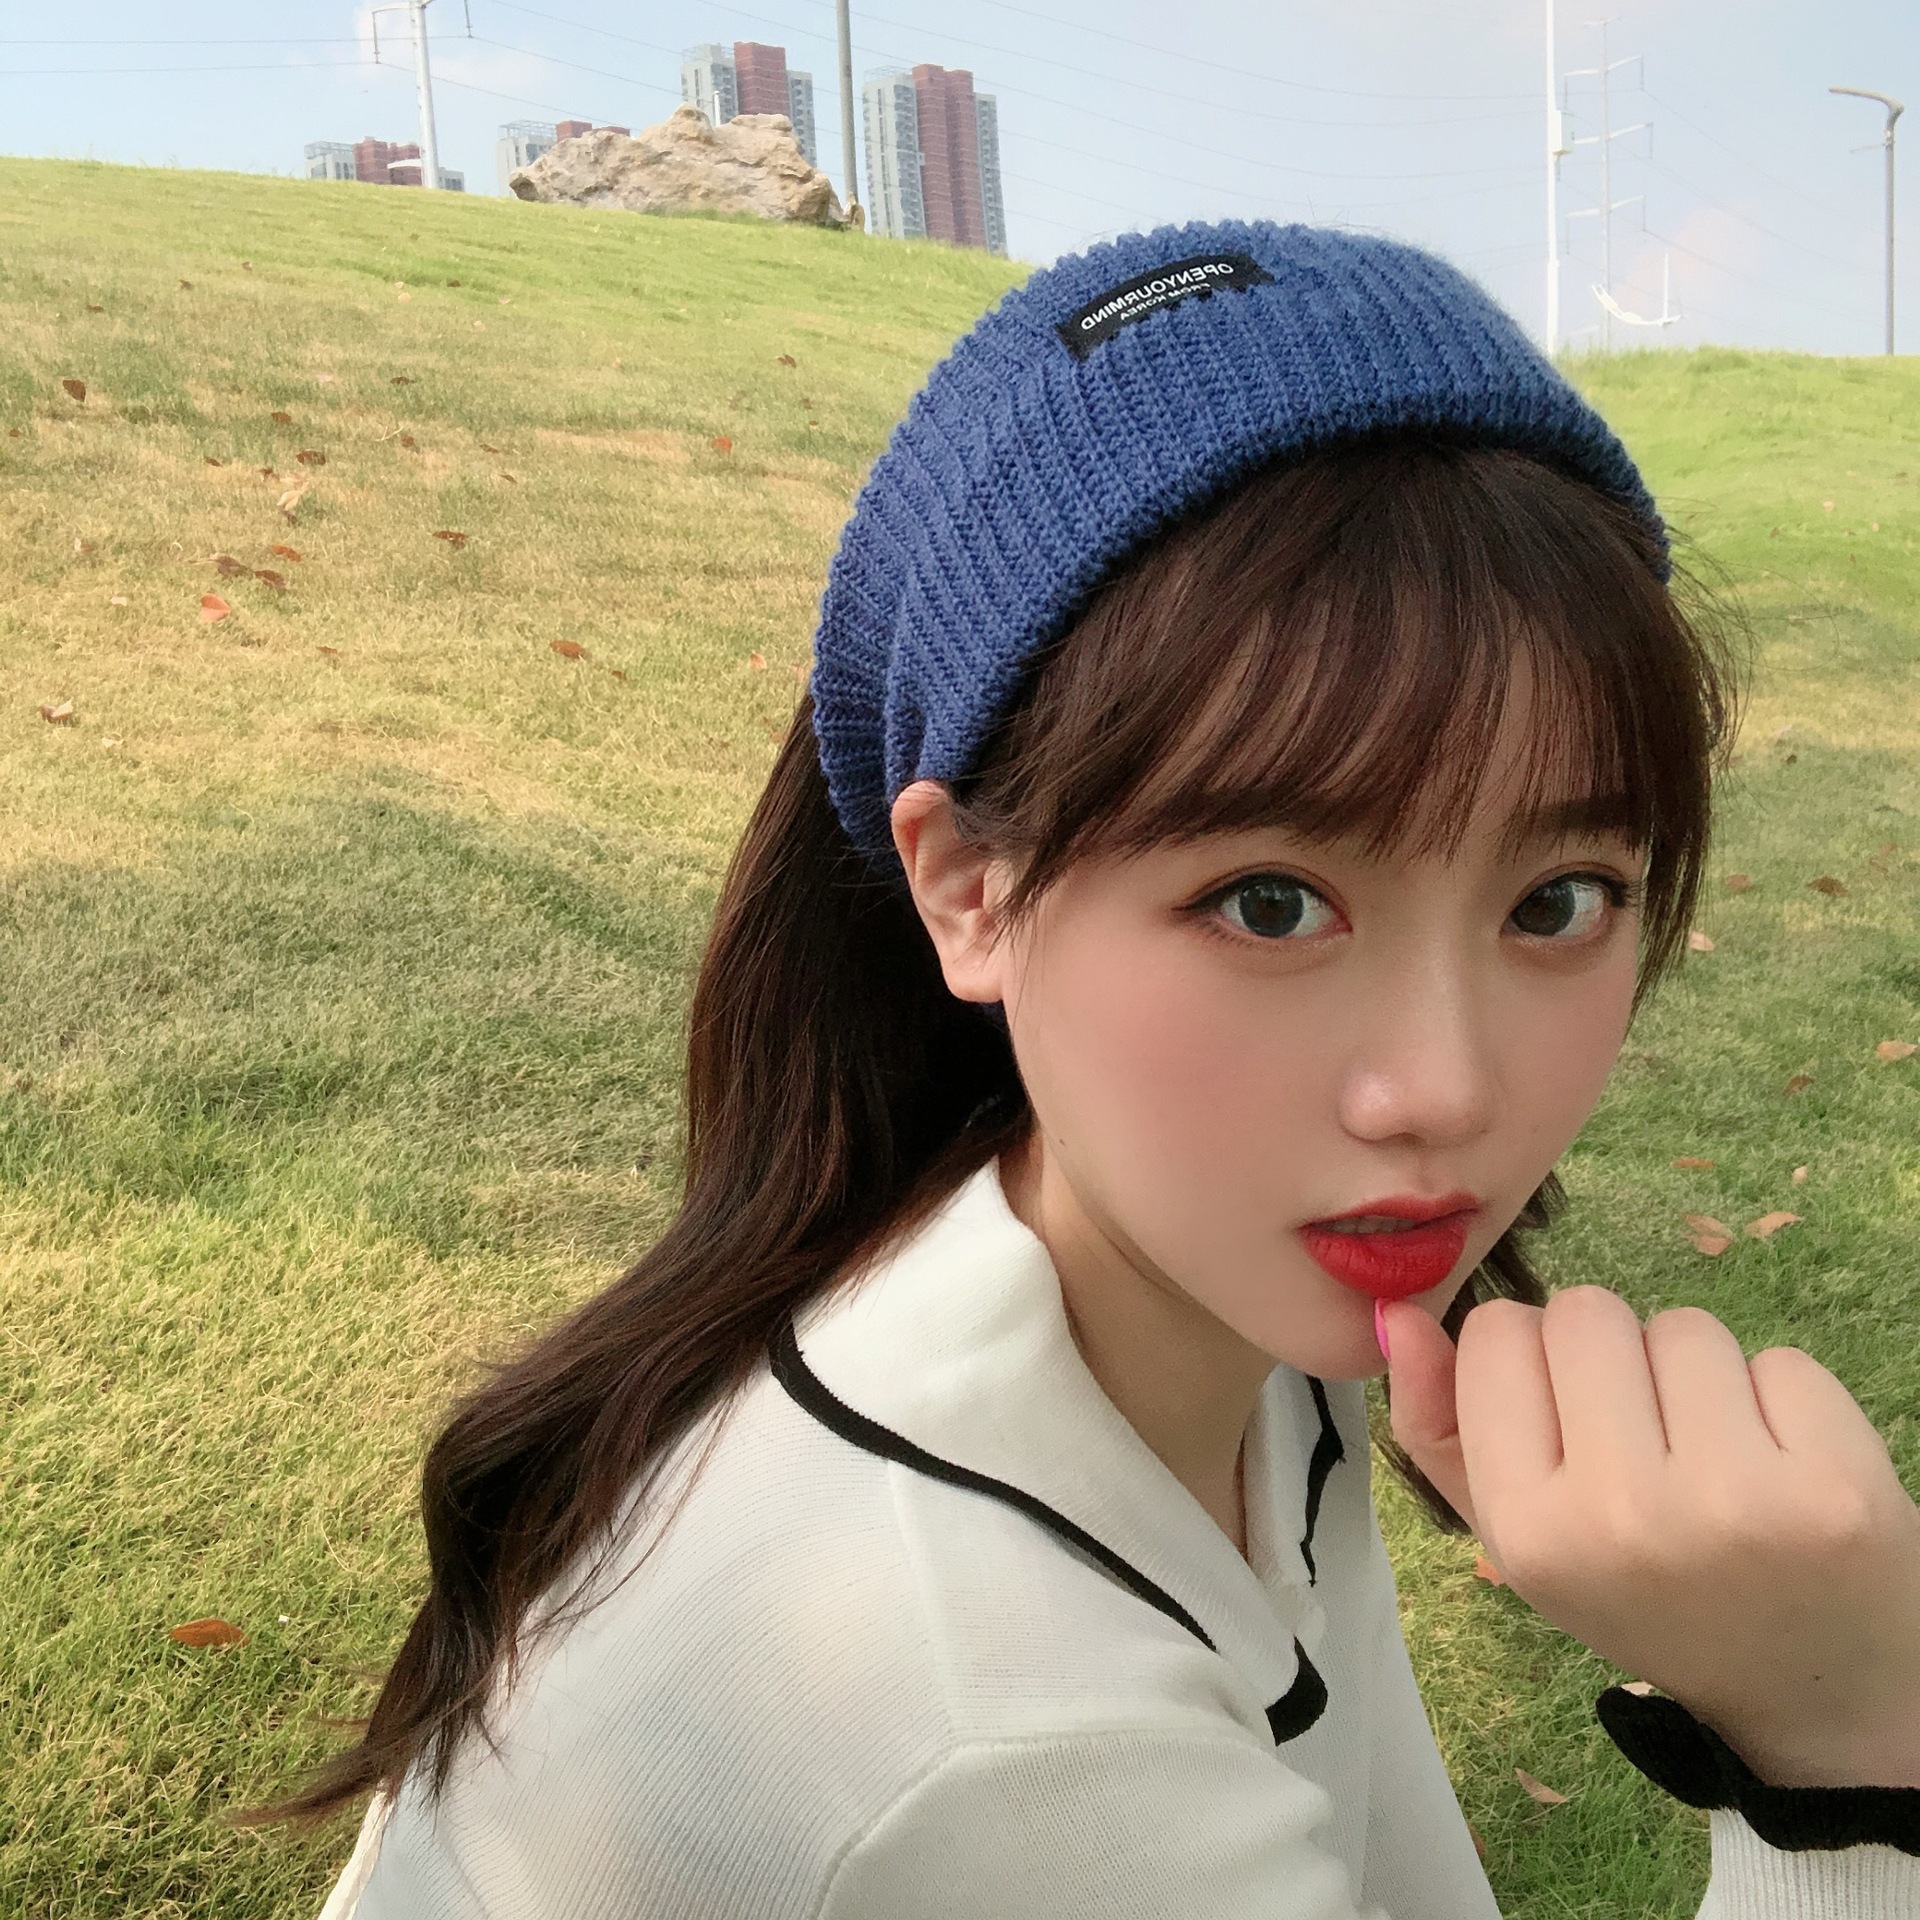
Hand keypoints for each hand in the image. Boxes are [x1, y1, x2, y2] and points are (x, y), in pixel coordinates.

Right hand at [1381, 1286, 1919, 1789]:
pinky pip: (1779, 1360)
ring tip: (1715, 1456)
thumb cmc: (1646, 1595)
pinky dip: (1780, 1398)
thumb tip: (1397, 1313)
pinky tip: (1783, 1467)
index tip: (1568, 1424)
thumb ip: (1438, 1426)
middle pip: (1586, 1310)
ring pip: (1683, 1326)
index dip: (1533, 1362)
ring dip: (1696, 1376)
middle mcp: (1623, 1514)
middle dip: (1614, 1357)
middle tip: (1647, 1440)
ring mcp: (1736, 1498)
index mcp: (1530, 1531)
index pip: (1497, 1333)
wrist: (1815, 1696)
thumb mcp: (1521, 1534)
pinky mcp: (1836, 1484)